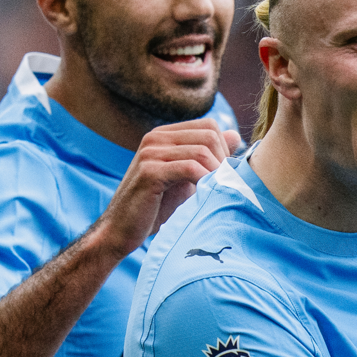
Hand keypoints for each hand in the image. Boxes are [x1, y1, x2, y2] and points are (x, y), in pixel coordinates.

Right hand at [97, 119, 240, 257]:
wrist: (121, 230)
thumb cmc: (157, 206)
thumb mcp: (186, 177)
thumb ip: (208, 156)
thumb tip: (235, 135)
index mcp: (165, 134)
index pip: (210, 126)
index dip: (224, 149)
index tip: (225, 173)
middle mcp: (155, 137)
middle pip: (209, 136)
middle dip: (223, 161)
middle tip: (225, 185)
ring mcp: (150, 152)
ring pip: (202, 152)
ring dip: (217, 174)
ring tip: (218, 192)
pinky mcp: (149, 171)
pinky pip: (190, 168)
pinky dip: (205, 181)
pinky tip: (206, 195)